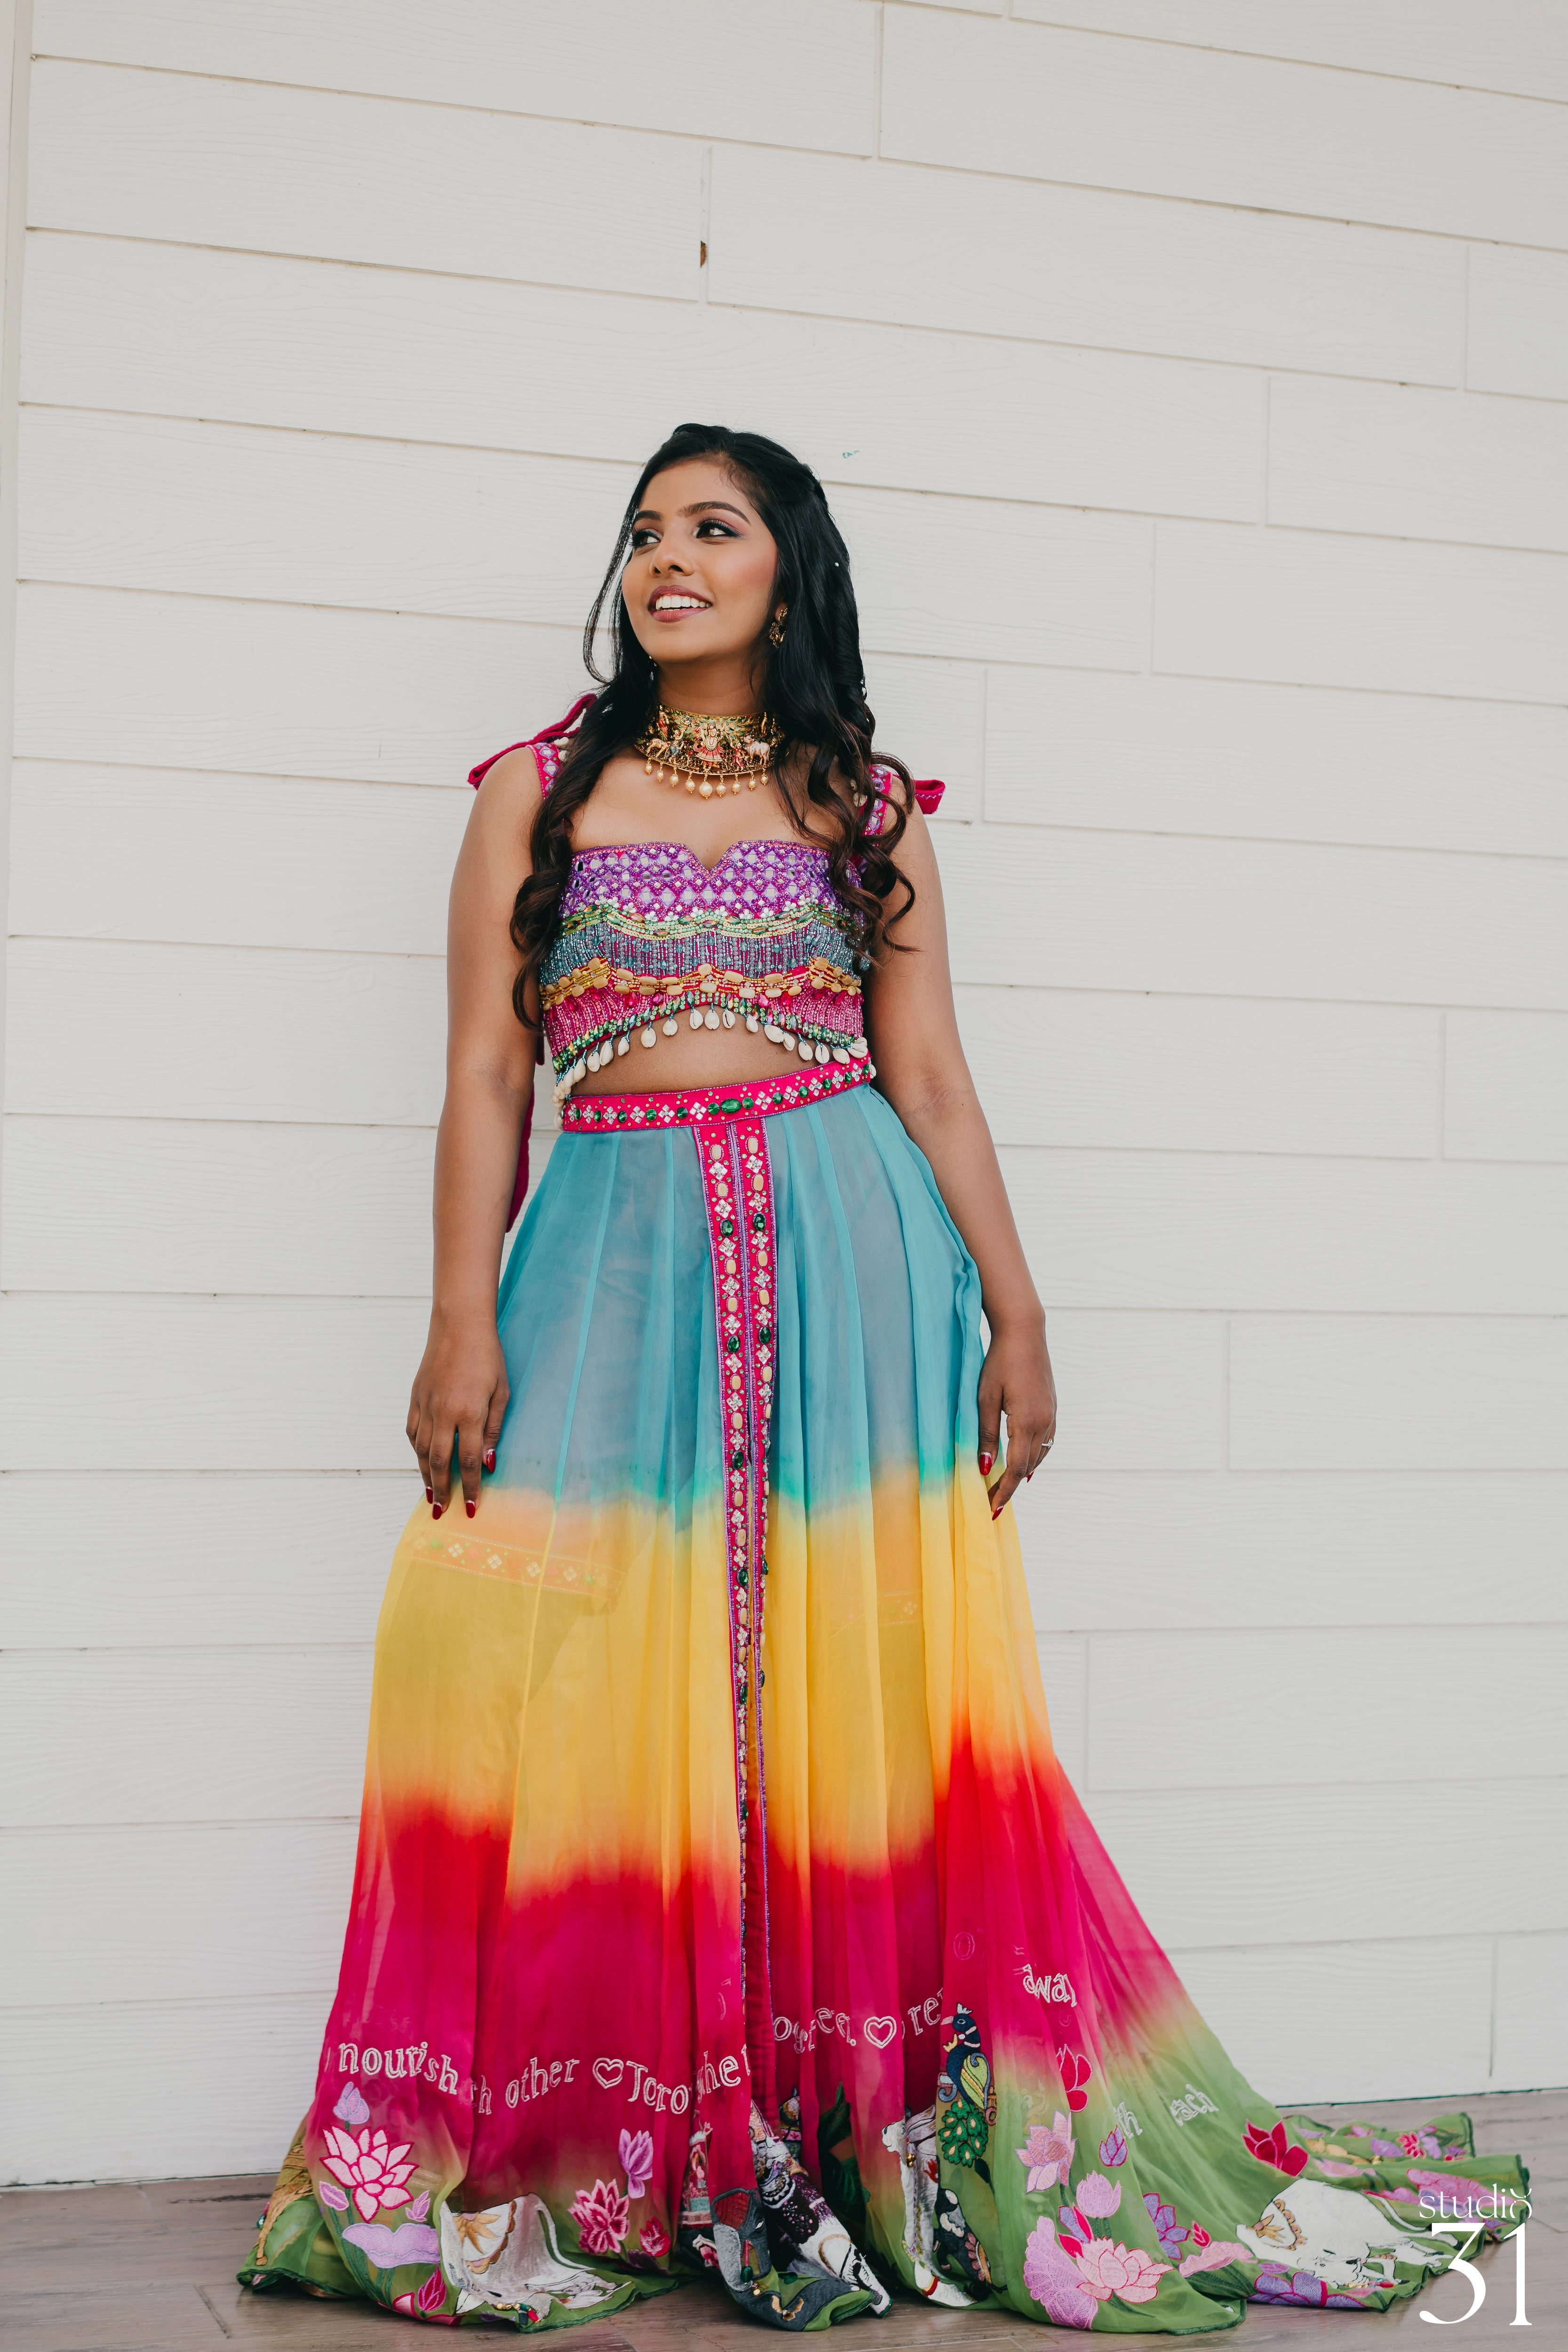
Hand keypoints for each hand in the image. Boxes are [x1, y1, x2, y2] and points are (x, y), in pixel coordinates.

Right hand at [407, 1310, 507, 1517]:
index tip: (472, 1507)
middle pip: (439, 1462)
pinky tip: (422, 1461)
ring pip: (421, 1451)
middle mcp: (443, 1413)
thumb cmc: (487, 1356)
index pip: (467, 1461)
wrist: (459, 1325)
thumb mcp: (501, 1392)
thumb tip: (489, 1463)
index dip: (470, 1487)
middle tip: (443, 1512)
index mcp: (469, 1413)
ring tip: (431, 1495)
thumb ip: (495, 1429)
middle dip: (442, 1490)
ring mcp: (425, 1405)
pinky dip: (416, 1451)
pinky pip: (412, 1432)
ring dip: (426, 1476)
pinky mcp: (415, 1397)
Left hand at [977, 1317, 1056, 1519]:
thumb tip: (986, 1468)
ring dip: (1024, 1473)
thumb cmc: (999, 1362)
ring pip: (1040, 1455)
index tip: (992, 1509)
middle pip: (1029, 1466)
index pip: (1016, 1469)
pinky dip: (1035, 1456)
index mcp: (1026, 1422)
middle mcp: (1044, 1422)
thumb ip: (986, 1434)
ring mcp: (1051, 1414)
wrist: (1024, 1332)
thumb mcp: (984, 1399)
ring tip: (1006, 1487)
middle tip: (994, 1502)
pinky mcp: (1052, 1406)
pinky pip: (1046, 1441)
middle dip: (1011, 1487)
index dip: (1003, 1491)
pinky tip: (1025, 1460)